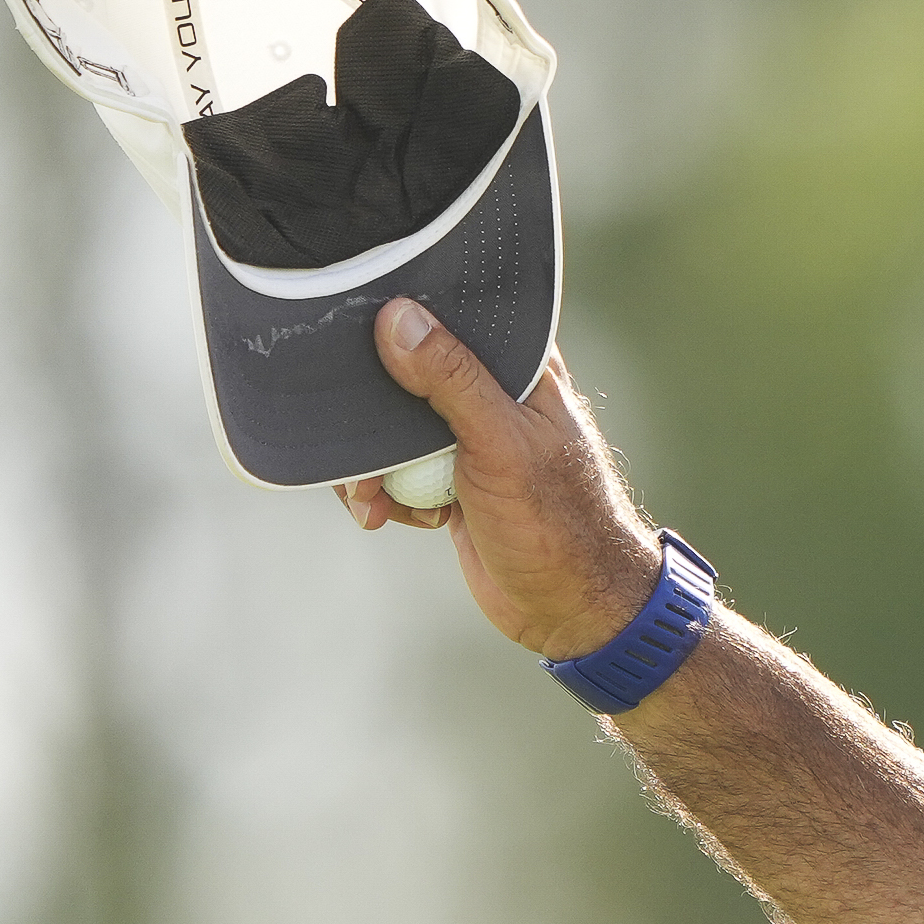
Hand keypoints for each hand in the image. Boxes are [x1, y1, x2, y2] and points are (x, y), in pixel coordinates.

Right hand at [333, 300, 668, 662]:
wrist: (569, 610)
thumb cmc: (558, 526)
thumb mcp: (502, 445)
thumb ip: (454, 380)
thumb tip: (398, 318)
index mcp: (521, 365)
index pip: (452, 314)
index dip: (401, 315)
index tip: (355, 330)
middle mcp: (492, 392)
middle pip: (406, 370)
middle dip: (368, 408)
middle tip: (355, 447)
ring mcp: (466, 437)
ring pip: (391, 426)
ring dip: (370, 463)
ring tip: (371, 498)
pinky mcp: (447, 478)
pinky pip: (394, 469)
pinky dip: (383, 492)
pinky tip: (390, 516)